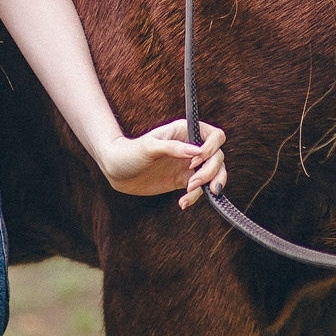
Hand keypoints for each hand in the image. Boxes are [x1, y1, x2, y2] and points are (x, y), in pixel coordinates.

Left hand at [97, 120, 228, 208]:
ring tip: (190, 193)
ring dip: (209, 185)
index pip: (215, 136)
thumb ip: (173, 148)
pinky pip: (200, 190)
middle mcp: (191, 147)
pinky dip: (195, 198)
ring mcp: (189, 165)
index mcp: (185, 132)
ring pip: (214, 174)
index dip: (211, 149)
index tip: (195, 161)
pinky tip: (182, 203)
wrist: (117, 170)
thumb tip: (197, 151)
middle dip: (211, 171)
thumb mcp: (149, 147)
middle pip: (218, 157)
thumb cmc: (130, 152)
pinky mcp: (183, 181)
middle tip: (193, 183)